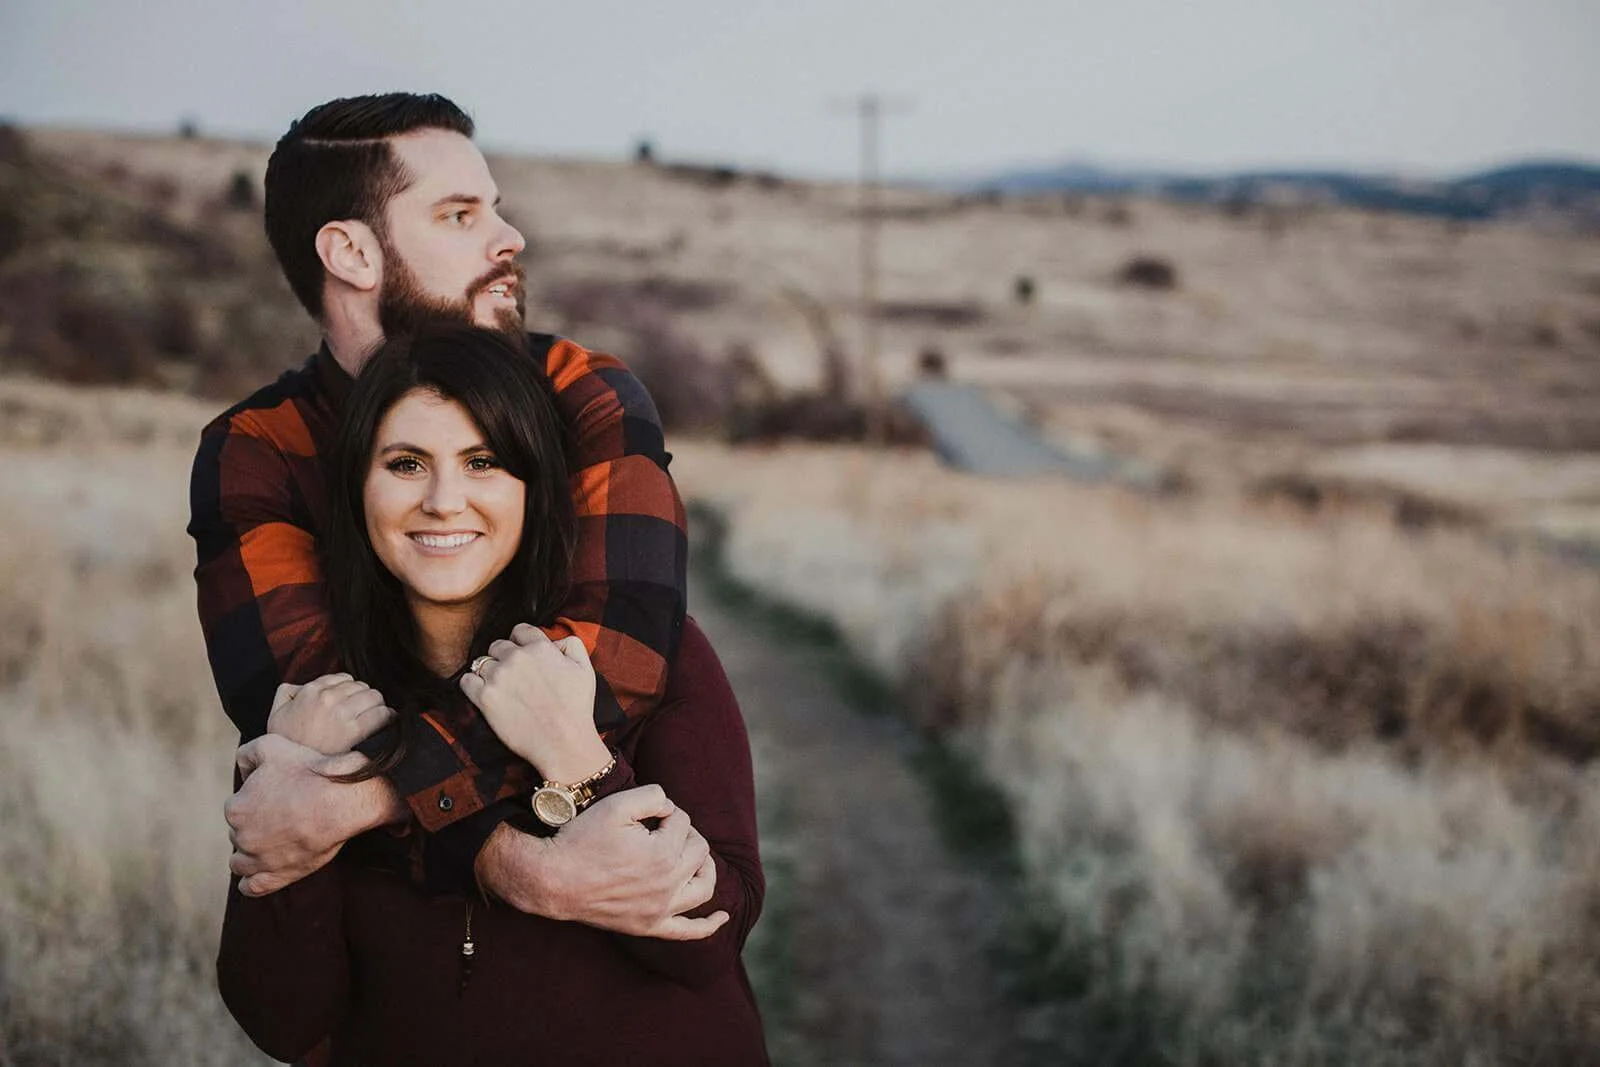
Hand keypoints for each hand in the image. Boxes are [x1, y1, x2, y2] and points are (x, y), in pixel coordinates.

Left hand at [224, 734, 398, 896]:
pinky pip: (252, 887)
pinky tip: (261, 872)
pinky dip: (252, 881)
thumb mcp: (271, 745)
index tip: (277, 798)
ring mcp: (258, 860)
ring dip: (250, 854)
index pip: (236, 808)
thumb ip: (246, 755)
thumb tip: (242, 772)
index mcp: (236, 808)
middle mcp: (241, 837)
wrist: (341, 798)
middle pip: (239, 834)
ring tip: (273, 844)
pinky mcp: (276, 876)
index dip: (256, 802)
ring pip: (240, 862)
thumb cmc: (309, 771)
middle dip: (255, 827)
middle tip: (282, 817)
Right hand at [266, 672, 393, 755]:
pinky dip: (387, 716)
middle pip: (362, 686)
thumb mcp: (278, 712)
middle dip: (364, 696)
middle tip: (364, 710)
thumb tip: (305, 685)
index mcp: (310, 691)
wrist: (291, 771)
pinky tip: (386, 722)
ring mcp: (341, 714)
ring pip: (374, 696)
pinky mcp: (354, 732)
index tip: (351, 701)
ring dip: (376, 705)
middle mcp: (326, 698)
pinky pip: (382, 714)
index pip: (344, 678)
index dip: (350, 690)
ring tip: (374, 715)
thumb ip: (288, 691)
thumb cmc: (287, 743)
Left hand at [459, 625, 606, 781]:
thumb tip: (555, 640)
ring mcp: (498, 677)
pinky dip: (472, 685)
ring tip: (501, 687)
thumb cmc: (576, 708)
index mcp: (540, 648)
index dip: (521, 641)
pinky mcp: (485, 698)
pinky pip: (466, 681)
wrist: (563, 742)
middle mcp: (516, 658)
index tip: (523, 653)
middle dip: (504, 656)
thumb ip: (571, 644)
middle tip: (514, 675)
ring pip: (482, 662)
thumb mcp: (585, 668)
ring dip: (490, 672)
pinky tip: (483, 692)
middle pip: (498, 645)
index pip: (520, 630)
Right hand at [478, 785, 729, 940]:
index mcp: (664, 854)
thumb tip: (672, 808)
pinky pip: (688, 932)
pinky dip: (709, 926)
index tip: (644, 815)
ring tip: (694, 856)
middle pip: (699, 851)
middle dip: (685, 834)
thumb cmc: (582, 839)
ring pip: (703, 888)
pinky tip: (723, 918)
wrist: (552, 880)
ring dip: (705, 868)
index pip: (683, 823)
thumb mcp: (617, 805)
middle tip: (662, 828)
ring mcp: (660, 910)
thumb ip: (654, 796)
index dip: (667, 812)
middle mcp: (668, 885)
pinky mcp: (649, 927)